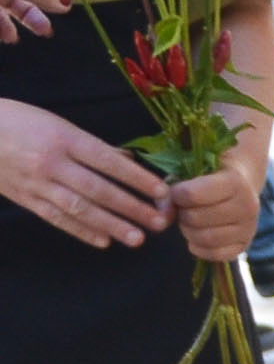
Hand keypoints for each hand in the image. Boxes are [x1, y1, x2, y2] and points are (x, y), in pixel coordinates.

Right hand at [0, 100, 169, 245]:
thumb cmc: (20, 122)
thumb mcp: (56, 124)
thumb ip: (91, 145)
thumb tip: (128, 160)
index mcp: (63, 138)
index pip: (107, 161)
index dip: (136, 178)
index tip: (162, 192)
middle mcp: (51, 162)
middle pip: (98, 189)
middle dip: (131, 207)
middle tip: (160, 222)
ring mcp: (37, 182)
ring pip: (79, 208)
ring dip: (111, 224)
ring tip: (137, 239)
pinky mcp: (25, 198)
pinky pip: (56, 217)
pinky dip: (81, 230)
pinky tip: (103, 241)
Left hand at [170, 164, 261, 261]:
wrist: (239, 188)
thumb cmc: (210, 177)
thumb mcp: (191, 173)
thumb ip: (172, 190)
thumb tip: (163, 215)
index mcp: (235, 182)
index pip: (191, 195)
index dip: (175, 195)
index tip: (177, 192)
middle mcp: (247, 207)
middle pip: (195, 218)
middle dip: (182, 214)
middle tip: (184, 208)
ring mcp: (248, 229)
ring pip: (205, 238)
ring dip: (188, 231)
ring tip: (189, 221)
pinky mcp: (244, 246)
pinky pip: (215, 254)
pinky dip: (199, 247)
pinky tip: (196, 236)